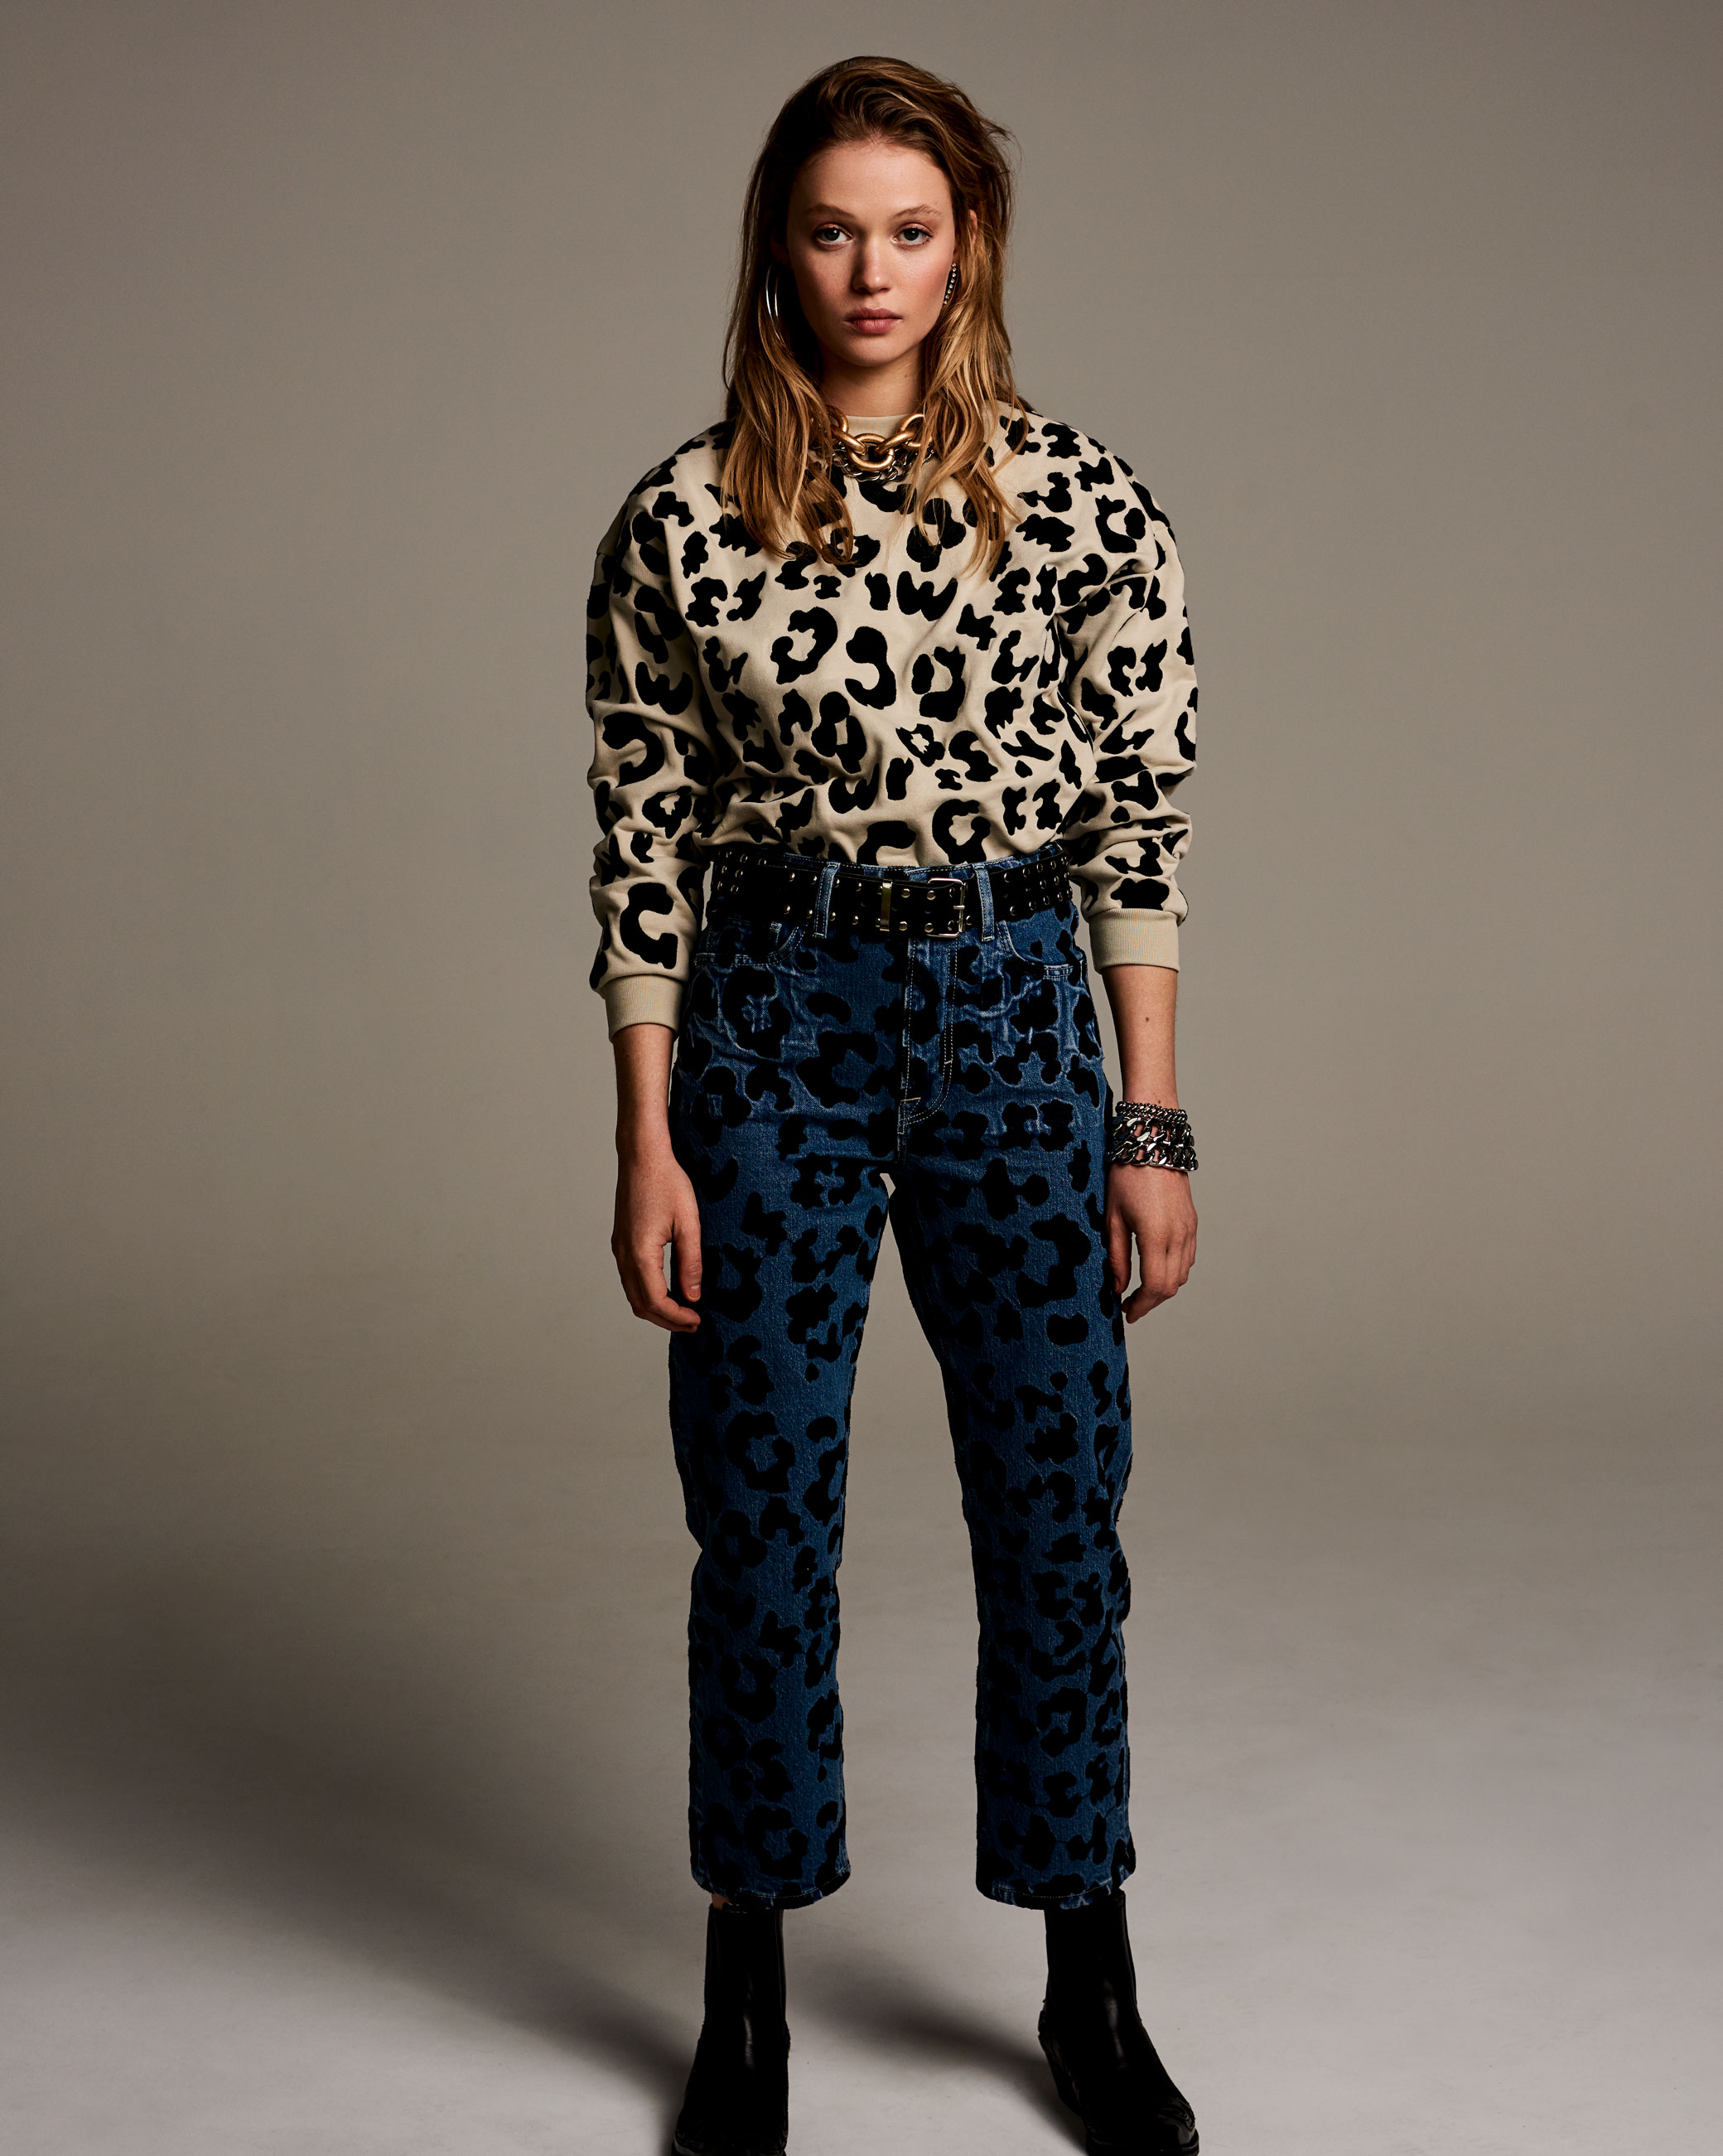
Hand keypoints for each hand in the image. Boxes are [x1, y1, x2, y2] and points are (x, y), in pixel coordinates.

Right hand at [612, 1137, 702, 1332]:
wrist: (642, 1156)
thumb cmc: (667, 1182)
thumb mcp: (689, 1223)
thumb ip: (691, 1262)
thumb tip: (693, 1295)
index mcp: (640, 1253)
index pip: (656, 1301)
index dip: (676, 1317)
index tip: (697, 1321)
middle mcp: (623, 1255)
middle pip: (641, 1304)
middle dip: (666, 1320)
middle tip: (693, 1324)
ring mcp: (619, 1249)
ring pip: (633, 1294)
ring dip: (656, 1309)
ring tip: (683, 1311)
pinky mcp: (621, 1242)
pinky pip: (630, 1279)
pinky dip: (647, 1293)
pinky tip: (668, 1290)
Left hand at [1105, 1163, 1195, 1321]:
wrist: (1152, 1142)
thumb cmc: (1126, 1176)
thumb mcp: (1112, 1218)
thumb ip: (1116, 1257)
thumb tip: (1117, 1287)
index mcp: (1156, 1236)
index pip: (1155, 1287)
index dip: (1141, 1306)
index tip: (1126, 1313)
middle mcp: (1178, 1236)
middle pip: (1171, 1286)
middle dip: (1150, 1301)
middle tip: (1129, 1304)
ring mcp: (1189, 1229)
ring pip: (1182, 1274)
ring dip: (1163, 1287)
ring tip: (1140, 1288)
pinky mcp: (1192, 1222)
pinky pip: (1187, 1257)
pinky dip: (1173, 1270)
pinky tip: (1155, 1267)